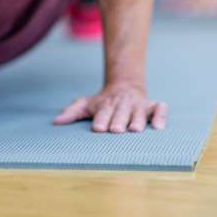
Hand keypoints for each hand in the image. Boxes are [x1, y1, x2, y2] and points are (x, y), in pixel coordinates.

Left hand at [53, 82, 167, 132]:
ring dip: (137, 120)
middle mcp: (123, 105)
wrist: (124, 86)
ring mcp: (139, 106)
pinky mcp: (153, 106)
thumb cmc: (103, 103)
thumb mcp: (86, 104)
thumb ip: (72, 112)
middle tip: (116, 130)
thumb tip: (55, 122)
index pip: (103, 113)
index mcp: (106, 105)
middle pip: (121, 114)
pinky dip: (161, 116)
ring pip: (139, 113)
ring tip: (135, 129)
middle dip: (118, 121)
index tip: (97, 128)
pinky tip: (159, 127)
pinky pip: (160, 110)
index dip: (101, 120)